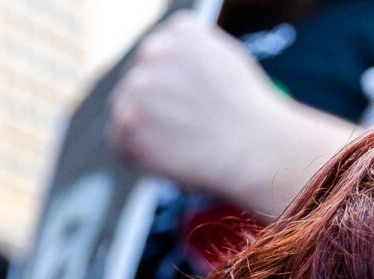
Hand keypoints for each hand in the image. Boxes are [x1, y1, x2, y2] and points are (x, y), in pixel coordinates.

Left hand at [106, 13, 350, 216]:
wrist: (254, 148)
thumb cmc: (247, 113)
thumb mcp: (224, 62)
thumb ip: (189, 59)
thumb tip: (165, 71)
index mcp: (180, 30)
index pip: (158, 55)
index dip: (173, 85)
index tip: (193, 102)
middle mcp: (153, 50)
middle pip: (138, 81)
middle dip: (155, 105)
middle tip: (186, 126)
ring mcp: (137, 85)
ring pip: (125, 108)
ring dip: (143, 127)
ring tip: (180, 140)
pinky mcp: (126, 121)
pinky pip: (119, 139)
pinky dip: (136, 152)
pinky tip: (168, 153)